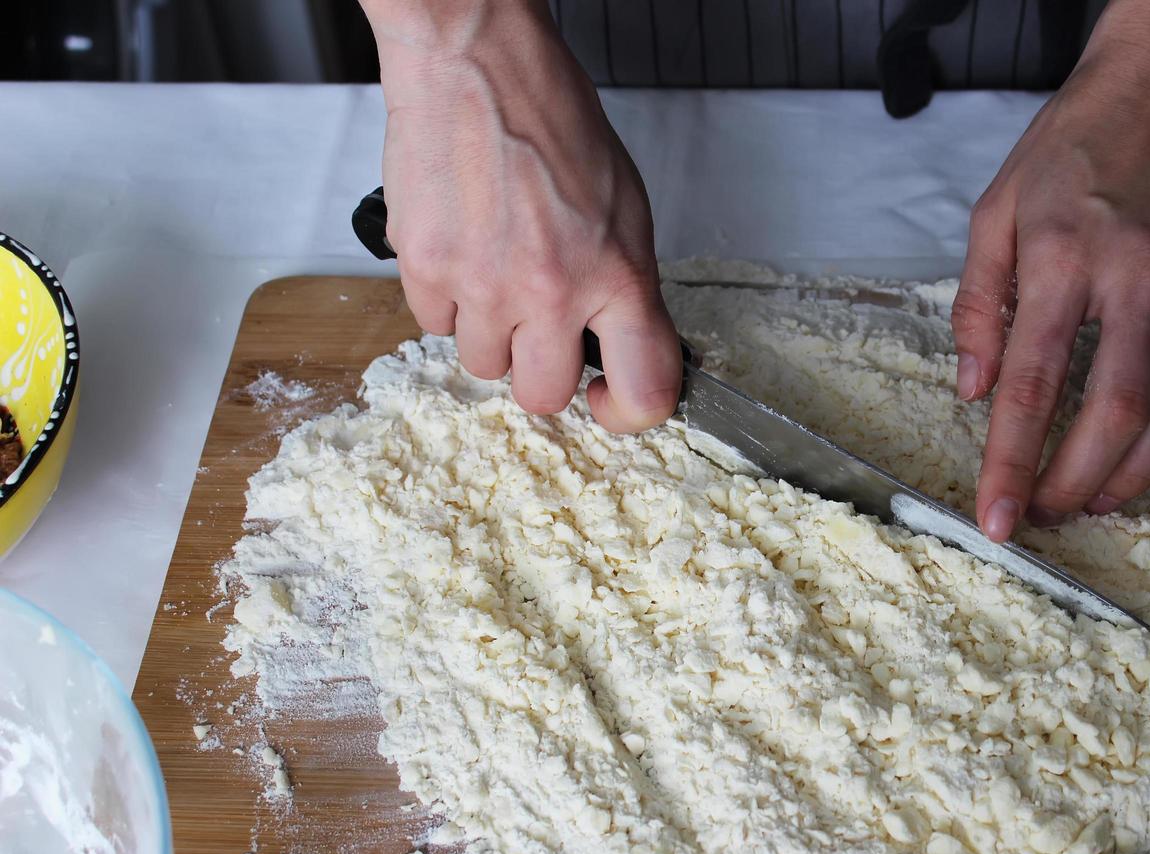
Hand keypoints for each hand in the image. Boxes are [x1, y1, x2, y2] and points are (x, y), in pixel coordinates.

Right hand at [362, 0, 680, 431]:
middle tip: (541, 328)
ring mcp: (482, 284)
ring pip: (483, 365)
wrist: (476, 65)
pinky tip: (462, 250)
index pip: (644, 389)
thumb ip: (625, 285)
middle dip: (542, 370)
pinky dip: (447, 300)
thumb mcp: (626, 208)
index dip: (628, 412)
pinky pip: (434, 325)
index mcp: (617, 274)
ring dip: (492, 333)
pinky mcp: (425, 268)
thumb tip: (622, 344)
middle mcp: (551, 290)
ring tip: (497, 271)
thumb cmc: (551, 120)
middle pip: (543, 396)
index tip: (609, 399)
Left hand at [951, 0, 1149, 540]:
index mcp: (1067, 260)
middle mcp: (1138, 282)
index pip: (1034, 387)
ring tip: (1091, 500)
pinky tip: (1143, 453)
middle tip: (1042, 515)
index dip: (1012, 465)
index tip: (996, 518)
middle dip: (1073, 483)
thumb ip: (979, 305)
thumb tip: (973, 390)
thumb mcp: (996, 212)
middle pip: (1112, 417)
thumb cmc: (1077, 143)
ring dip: (1131, 474)